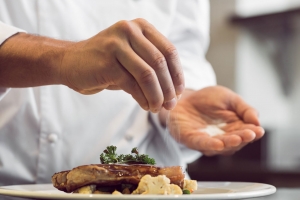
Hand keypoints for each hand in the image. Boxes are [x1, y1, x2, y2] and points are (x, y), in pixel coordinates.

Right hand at [60, 18, 183, 111]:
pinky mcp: (107, 62)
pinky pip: (133, 84)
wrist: (70, 62)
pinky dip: (143, 98)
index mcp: (140, 27)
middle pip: (160, 63)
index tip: (179, 92)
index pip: (169, 51)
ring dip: (157, 96)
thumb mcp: (132, 58)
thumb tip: (174, 92)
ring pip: (148, 74)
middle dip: (169, 88)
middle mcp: (129, 30)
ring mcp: (117, 44)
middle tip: (170, 105)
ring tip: (157, 108)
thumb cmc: (106, 63)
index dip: (177, 74)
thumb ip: (152, 67)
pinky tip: (145, 106)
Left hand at [164, 86, 264, 155]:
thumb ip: (244, 109)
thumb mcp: (229, 98)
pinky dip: (210, 145)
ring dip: (229, 144)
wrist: (183, 97)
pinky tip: (218, 144)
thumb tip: (257, 122)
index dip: (253, 133)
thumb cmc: (207, 99)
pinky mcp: (192, 140)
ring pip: (221, 146)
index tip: (258, 130)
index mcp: (234, 128)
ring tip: (237, 138)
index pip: (246, 133)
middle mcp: (222, 138)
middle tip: (250, 134)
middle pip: (235, 142)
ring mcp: (207, 141)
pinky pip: (201, 144)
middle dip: (243, 138)